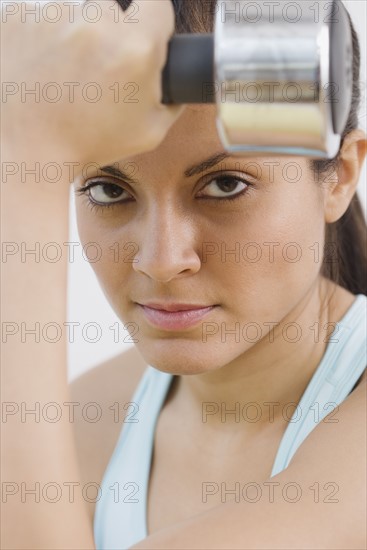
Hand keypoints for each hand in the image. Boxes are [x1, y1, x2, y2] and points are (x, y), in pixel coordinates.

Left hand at [2, 0, 184, 169]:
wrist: (26, 149)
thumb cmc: (87, 143)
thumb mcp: (150, 132)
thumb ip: (171, 99)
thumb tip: (174, 80)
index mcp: (134, 47)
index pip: (157, 3)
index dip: (152, 21)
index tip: (142, 37)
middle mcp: (94, 21)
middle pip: (111, 9)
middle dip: (109, 35)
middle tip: (97, 73)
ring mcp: (50, 15)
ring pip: (73, 15)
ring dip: (74, 38)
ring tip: (65, 77)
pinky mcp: (16, 16)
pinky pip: (39, 19)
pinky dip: (43, 40)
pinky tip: (43, 72)